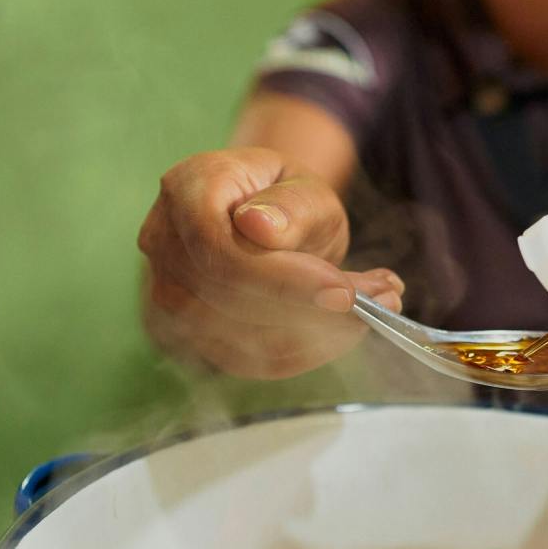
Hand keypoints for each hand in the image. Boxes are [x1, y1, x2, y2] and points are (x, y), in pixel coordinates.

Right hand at [138, 148, 402, 378]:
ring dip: (316, 335)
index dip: (281, 280)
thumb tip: (259, 228)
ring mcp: (164, 293)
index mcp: (186, 188)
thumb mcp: (305, 186)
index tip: (345, 294)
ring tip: (374, 307)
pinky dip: (302, 353)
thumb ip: (290, 207)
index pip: (219, 250)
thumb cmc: (284, 198)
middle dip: (311, 310)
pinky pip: (247, 362)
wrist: (263, 217)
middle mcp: (163, 242)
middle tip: (384, 298)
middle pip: (228, 299)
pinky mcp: (186, 336)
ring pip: (239, 340)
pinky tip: (341, 331)